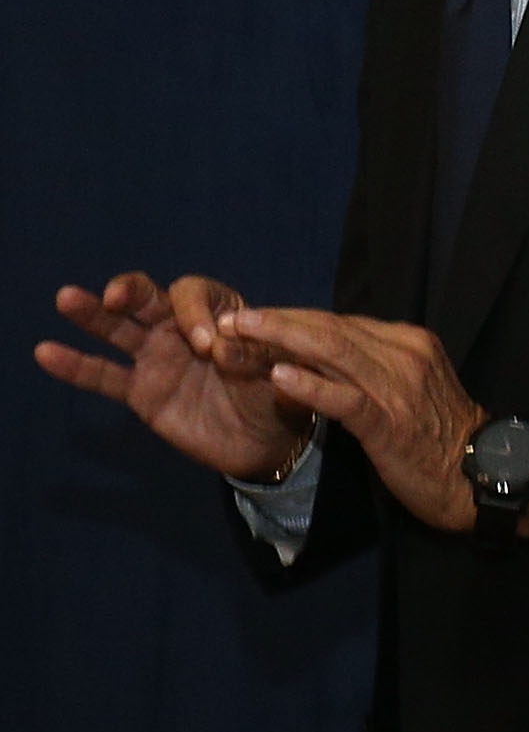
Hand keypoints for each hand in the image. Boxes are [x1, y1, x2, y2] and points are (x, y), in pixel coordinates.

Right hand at [35, 272, 314, 480]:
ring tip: (67, 298)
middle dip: (131, 291)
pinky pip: (103, 376)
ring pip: (117, 329)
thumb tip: (226, 349)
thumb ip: (257, 356)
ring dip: (91, 313)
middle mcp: (181, 328)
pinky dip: (75, 365)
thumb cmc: (279, 394)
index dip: (196, 313)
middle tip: (116, 295)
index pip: (197, 295)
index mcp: (219, 313)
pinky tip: (46, 352)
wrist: (268, 440)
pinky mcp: (140, 391)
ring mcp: (156, 358)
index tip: (209, 344)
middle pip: (148, 298)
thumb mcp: (280, 371)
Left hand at [223, 306, 488, 535]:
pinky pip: (344, 398)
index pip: (340, 322)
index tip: (252, 318)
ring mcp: (399, 386)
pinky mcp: (391, 422)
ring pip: (332, 352)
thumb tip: (317, 357)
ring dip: (279, 340)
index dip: (291, 318)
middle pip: (330, 328)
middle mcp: (405, 354)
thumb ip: (370, 367)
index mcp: (409, 342)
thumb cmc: (438, 436)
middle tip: (230, 319)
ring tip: (238, 333)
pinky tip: (279, 377)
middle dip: (276, 322)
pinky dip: (310, 385)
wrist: (481, 474)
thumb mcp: (409, 388)